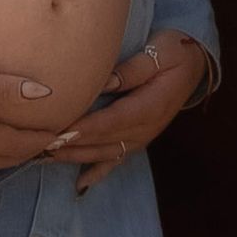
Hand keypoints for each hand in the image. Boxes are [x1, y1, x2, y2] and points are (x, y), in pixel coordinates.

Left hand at [45, 32, 208, 192]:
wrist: (196, 62)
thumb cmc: (175, 51)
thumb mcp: (158, 52)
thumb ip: (130, 70)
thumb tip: (102, 82)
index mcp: (149, 107)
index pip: (111, 121)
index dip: (85, 128)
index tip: (58, 133)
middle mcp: (145, 129)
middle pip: (103, 141)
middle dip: (71, 145)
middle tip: (40, 146)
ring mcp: (142, 137)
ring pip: (105, 153)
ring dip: (76, 157)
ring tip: (46, 157)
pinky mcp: (139, 139)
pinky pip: (118, 160)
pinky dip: (99, 173)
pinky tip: (81, 185)